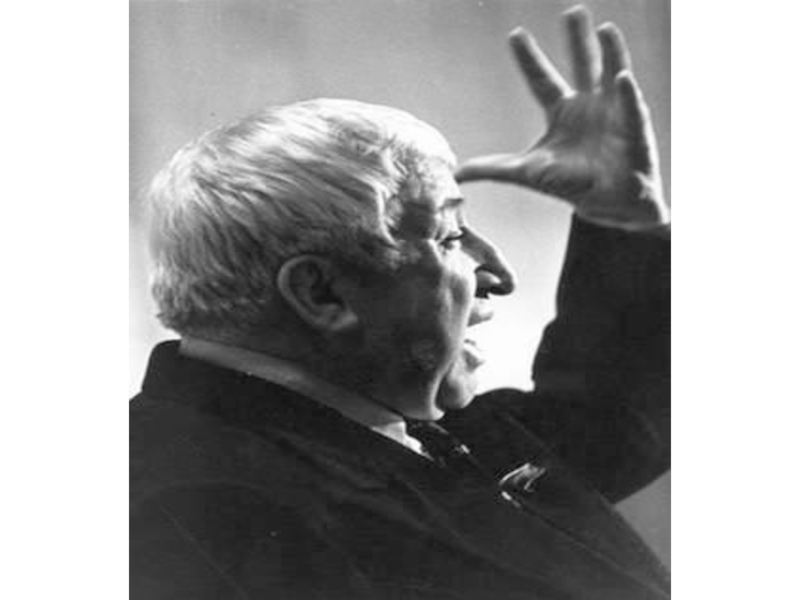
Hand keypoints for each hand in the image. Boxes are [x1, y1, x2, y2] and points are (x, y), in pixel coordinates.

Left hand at [456, 6, 668, 230]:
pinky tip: (621, 77)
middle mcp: (587, 105)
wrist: (608, 205)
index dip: (529, 59)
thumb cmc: (571, 184)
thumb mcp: (525, 173)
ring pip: (611, 74)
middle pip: (581, 65)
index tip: (516, 34)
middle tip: (572, 11)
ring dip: (610, 52)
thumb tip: (455, 173)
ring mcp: (613, 113)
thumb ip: (491, 169)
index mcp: (561, 111)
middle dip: (576, 39)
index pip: (541, 80)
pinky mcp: (634, 130)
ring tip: (604, 28)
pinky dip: (627, 94)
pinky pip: (631, 109)